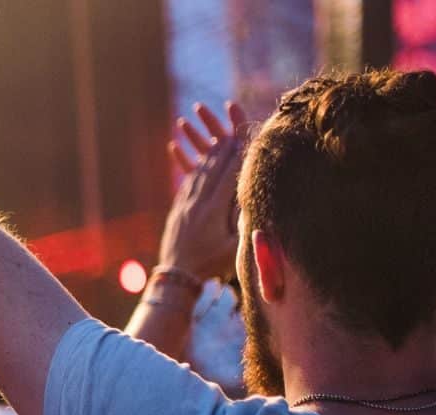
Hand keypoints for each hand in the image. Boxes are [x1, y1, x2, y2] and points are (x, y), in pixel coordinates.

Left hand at [158, 102, 248, 281]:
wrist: (176, 277)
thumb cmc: (210, 266)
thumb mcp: (234, 249)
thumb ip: (244, 225)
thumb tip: (260, 205)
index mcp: (213, 210)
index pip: (229, 174)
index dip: (238, 151)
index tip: (245, 131)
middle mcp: (197, 202)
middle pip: (213, 165)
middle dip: (223, 140)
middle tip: (228, 116)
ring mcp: (185, 204)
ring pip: (198, 170)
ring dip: (205, 148)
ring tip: (212, 131)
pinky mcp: (177, 209)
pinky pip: (185, 181)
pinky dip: (190, 165)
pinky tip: (188, 155)